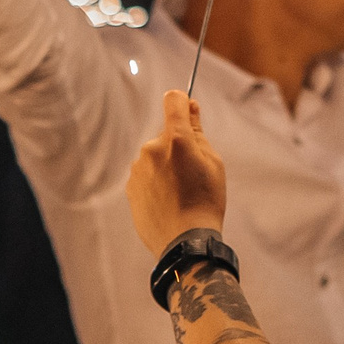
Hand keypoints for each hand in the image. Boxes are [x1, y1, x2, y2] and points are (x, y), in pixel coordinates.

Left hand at [128, 90, 227, 254]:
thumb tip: (190, 108)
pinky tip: (170, 201)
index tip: (189, 113)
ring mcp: (137, 169)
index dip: (182, 102)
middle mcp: (151, 149)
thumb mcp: (213, 163)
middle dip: (178, 144)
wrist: (184, 242)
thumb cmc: (206, 201)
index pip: (173, 100)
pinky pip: (146, 174)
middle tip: (194, 172)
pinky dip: (157, 182)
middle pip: (165, 134)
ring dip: (166, 164)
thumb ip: (198, 132)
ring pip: (155, 156)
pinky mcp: (130, 187)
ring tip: (182, 192)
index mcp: (175, 140)